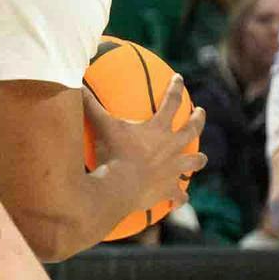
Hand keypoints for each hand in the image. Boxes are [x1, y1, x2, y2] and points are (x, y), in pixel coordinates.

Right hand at [85, 77, 204, 215]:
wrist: (120, 187)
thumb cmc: (112, 154)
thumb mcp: (102, 126)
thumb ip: (90, 105)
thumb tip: (77, 85)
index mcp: (158, 129)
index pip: (172, 101)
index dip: (176, 88)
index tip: (179, 79)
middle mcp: (171, 147)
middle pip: (191, 129)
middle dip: (198, 119)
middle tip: (200, 112)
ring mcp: (173, 169)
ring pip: (193, 162)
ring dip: (198, 160)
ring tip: (202, 158)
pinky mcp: (168, 190)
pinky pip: (179, 195)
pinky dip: (180, 197)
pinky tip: (181, 200)